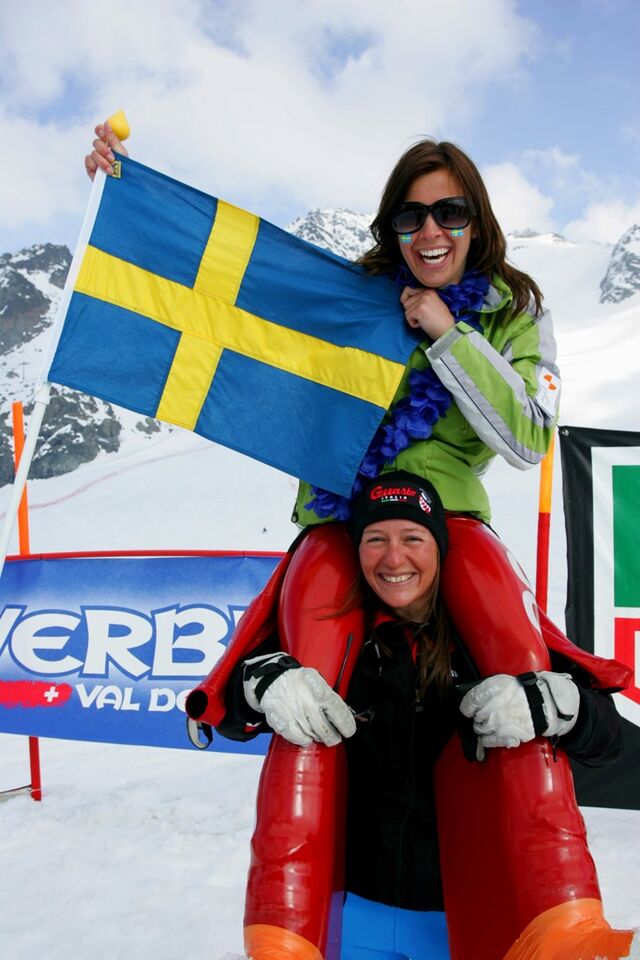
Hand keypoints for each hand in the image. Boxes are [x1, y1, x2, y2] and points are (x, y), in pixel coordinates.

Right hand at [84, 121, 128, 180]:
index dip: (100, 130)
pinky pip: (88, 161)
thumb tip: (107, 123)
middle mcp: (101, 151)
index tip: (103, 132)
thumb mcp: (121, 152)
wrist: (124, 184)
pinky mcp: (91, 168)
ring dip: (102, 161)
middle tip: (112, 157)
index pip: (100, 132)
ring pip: (93, 153)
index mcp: (109, 144)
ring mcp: (95, 159)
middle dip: (103, 149)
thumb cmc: (124, 169)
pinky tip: (104, 172)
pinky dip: (96, 165)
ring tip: (111, 170)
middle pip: (96, 142)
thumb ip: (112, 138)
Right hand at [243, 653, 355, 747]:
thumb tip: (347, 715)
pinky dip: (303, 740)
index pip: (337, 710)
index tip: (349, 731)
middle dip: (332, 737)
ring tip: (318, 734)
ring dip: (318, 738)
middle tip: (333, 737)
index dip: (345, 723)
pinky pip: (297, 737)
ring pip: (313, 735)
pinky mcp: (281, 720)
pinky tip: (306, 737)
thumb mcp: (317, 680)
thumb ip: (330, 697)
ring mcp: (293, 711)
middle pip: (325, 728)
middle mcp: (306, 700)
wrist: (272, 680)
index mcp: (318, 688)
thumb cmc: (298, 682)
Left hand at [400, 286, 454, 339]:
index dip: (406, 299)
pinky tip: (423, 324)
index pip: (409, 289)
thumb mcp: (432, 304)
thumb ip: (420, 299)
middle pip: (406, 302)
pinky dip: (413, 324)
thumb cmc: (440, 321)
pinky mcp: (420, 309)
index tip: (409, 307)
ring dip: (412, 318)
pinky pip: (408, 317)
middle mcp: (426, 293)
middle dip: (411, 311)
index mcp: (429, 290)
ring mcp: (423, 300)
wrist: (448, 330)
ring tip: (424, 320)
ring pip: (406, 310)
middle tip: (422, 317)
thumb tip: (404, 301)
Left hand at [460, 671, 578, 750]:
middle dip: (477, 716)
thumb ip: (482, 690)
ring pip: (480, 730)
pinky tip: (489, 735)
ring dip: (482, 727)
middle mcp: (490, 709)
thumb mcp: (498, 681)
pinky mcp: (506, 736)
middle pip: (474, 718)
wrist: (541, 703)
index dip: (467, 707)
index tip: (470, 708)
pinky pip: (488, 741)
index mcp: (488, 692)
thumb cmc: (520, 691)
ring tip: (490, 722)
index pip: (467, 704)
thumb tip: (470, 700)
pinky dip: (486, 739)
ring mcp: (498, 724)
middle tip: (485, 714)